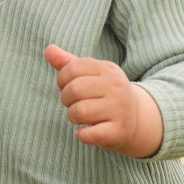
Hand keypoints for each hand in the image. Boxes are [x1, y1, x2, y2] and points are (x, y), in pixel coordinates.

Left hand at [45, 45, 163, 157]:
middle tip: (72, 103)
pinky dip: (81, 134)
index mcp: (108, 70)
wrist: (135, 117)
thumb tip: (48, 49)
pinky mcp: (118, 130)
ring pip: (80, 112)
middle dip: (66, 98)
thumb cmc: (104, 93)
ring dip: (72, 116)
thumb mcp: (90, 74)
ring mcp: (119, 109)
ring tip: (79, 116)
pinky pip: (90, 134)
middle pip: (75, 89)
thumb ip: (68, 63)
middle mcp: (116, 87)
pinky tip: (84, 131)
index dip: (62, 79)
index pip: (74, 67)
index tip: (66, 86)